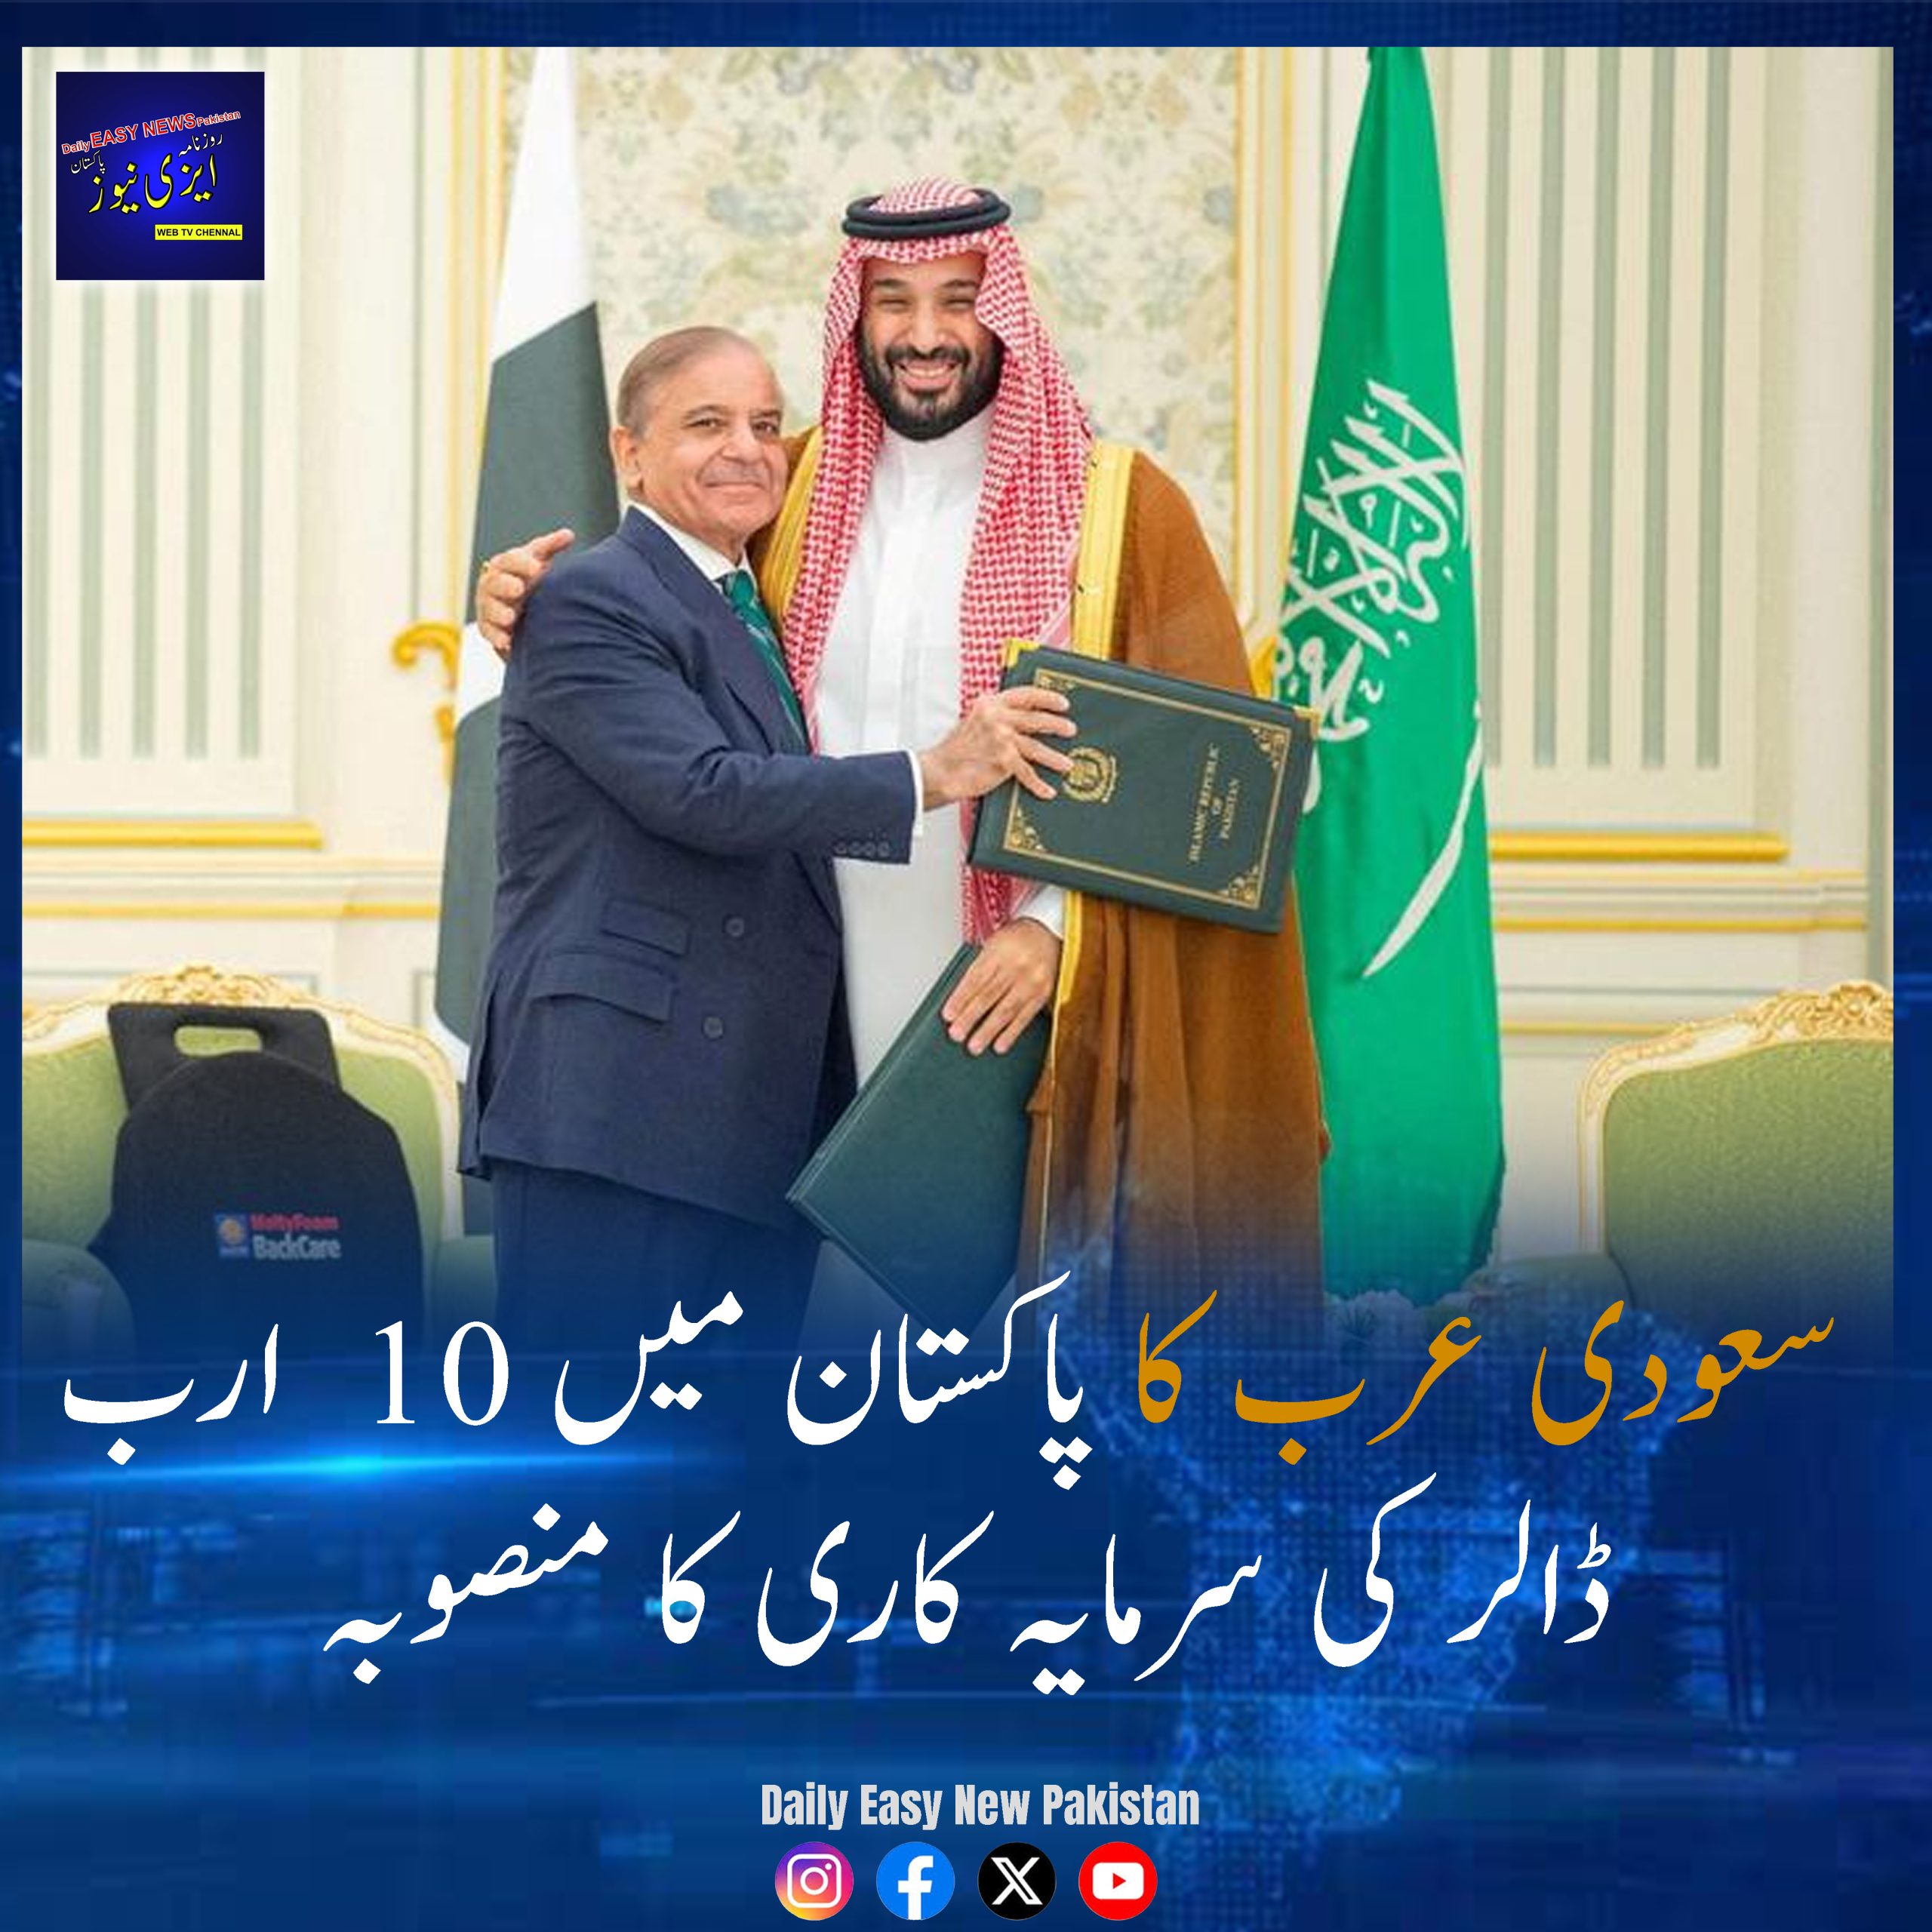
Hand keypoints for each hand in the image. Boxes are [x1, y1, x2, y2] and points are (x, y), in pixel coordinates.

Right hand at [477, 528, 574, 659]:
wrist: (522, 609)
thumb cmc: (531, 580)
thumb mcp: (539, 562)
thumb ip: (549, 548)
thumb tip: (569, 534)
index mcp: (506, 566)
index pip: (510, 560)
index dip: (522, 563)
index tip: (538, 568)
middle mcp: (493, 584)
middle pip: (494, 582)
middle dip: (505, 585)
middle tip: (519, 589)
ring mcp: (489, 606)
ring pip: (489, 608)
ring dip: (499, 612)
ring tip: (511, 617)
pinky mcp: (489, 628)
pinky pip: (489, 632)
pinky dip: (497, 637)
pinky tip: (508, 642)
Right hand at [917, 687, 1075, 807]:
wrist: (939, 770)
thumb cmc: (956, 750)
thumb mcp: (975, 721)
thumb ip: (997, 717)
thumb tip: (1023, 720)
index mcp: (991, 704)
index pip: (1026, 695)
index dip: (1047, 698)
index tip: (1062, 703)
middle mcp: (997, 718)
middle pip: (1037, 719)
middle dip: (1057, 725)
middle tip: (1070, 730)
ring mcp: (1002, 738)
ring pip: (1037, 747)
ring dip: (1055, 758)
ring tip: (1066, 763)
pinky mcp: (1003, 760)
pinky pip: (1027, 773)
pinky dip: (1038, 784)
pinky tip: (1047, 791)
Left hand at [941, 916, 1061, 1055]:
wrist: (1048, 930)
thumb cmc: (1016, 939)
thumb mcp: (994, 945)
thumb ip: (979, 968)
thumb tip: (959, 999)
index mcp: (999, 951)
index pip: (976, 979)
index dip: (960, 998)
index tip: (948, 1015)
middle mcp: (1016, 966)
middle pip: (989, 995)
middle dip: (970, 1017)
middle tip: (956, 1034)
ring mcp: (1031, 981)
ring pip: (1006, 1009)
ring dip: (988, 1030)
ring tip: (974, 1046)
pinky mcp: (1043, 993)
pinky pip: (1025, 1016)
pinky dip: (1011, 1033)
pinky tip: (1000, 1045)